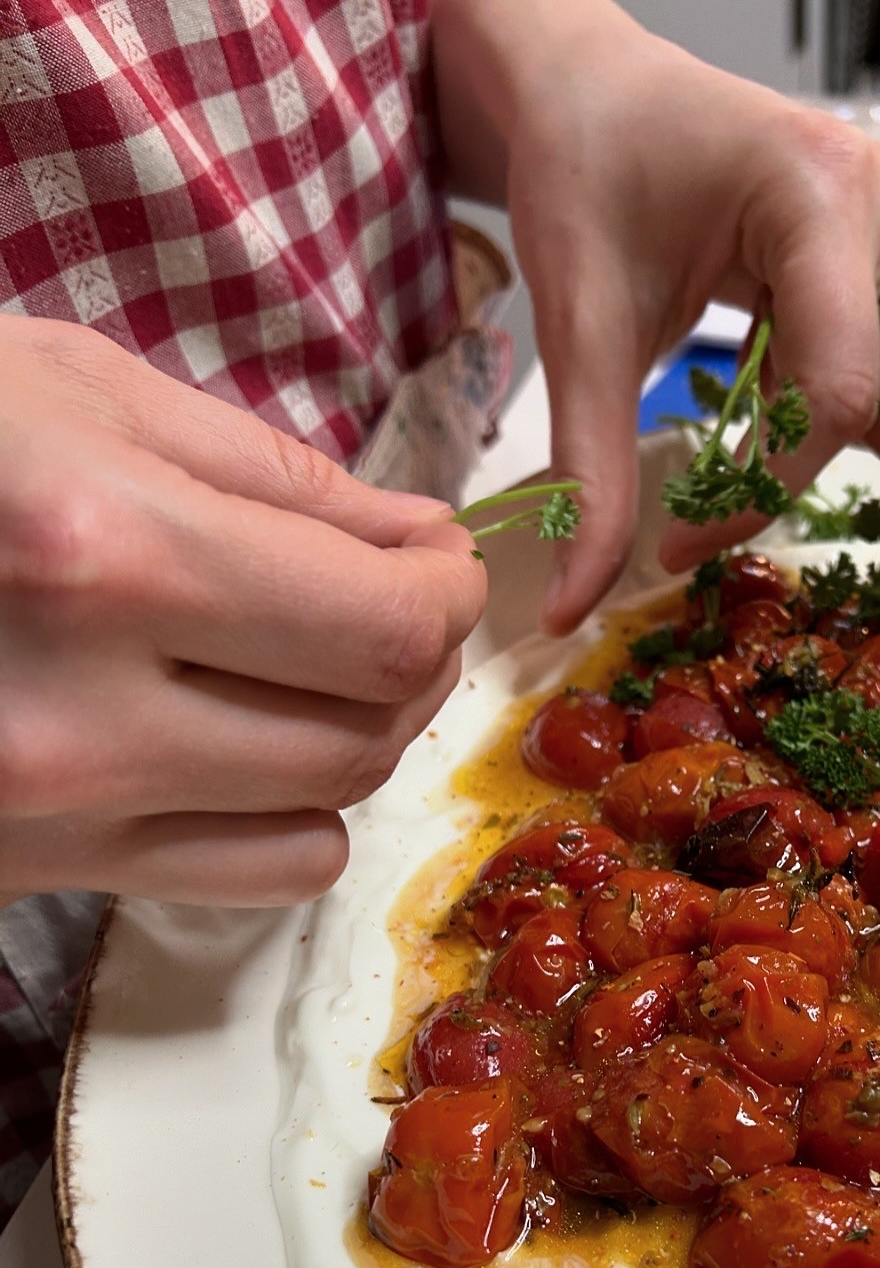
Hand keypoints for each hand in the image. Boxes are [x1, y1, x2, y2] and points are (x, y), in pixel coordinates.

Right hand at [0, 319, 482, 905]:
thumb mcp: (68, 389)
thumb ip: (271, 474)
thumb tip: (414, 537)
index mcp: (102, 552)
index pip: (383, 625)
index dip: (449, 591)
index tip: (443, 558)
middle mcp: (85, 714)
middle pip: (369, 727)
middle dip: (417, 656)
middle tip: (394, 595)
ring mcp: (52, 815)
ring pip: (328, 816)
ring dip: (360, 734)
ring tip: (317, 661)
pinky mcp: (33, 872)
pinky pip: (250, 877)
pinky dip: (291, 814)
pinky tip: (246, 744)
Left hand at [430, 0, 879, 632]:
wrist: (588, 89)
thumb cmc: (583, 176)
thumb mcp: (578, 326)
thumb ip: (591, 473)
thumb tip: (573, 609)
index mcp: (818, 196)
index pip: (844, 389)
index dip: (771, 488)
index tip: (686, 540)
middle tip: (807, 429)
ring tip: (789, 387)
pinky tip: (798, 363)